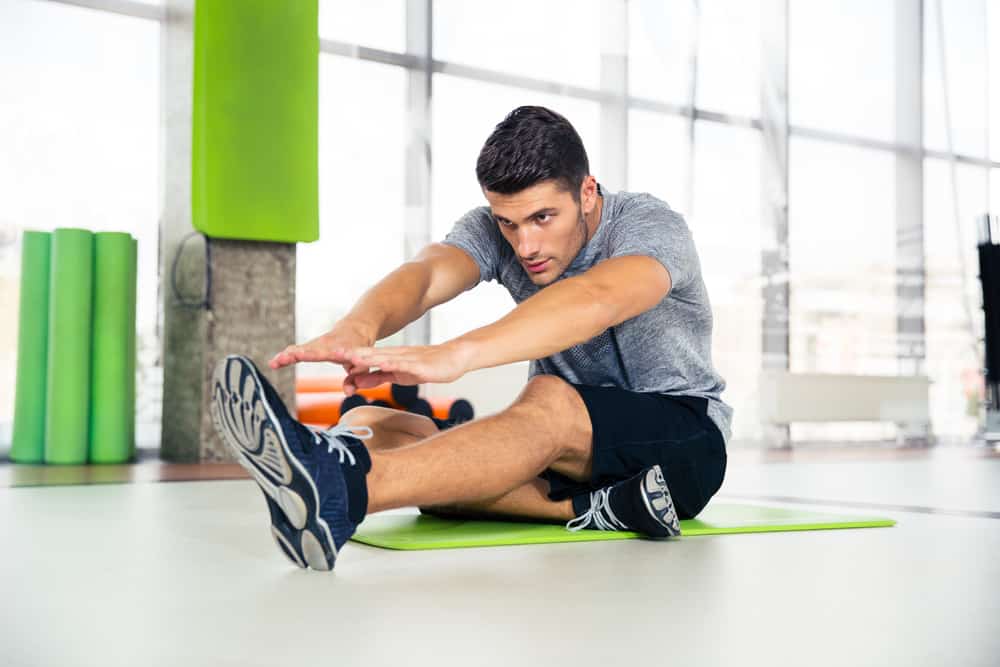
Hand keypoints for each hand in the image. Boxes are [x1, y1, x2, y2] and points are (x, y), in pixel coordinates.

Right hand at [268, 320, 375, 371]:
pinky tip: (274, 363)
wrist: (355, 329)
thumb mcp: (364, 365)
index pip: (329, 353)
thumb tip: (347, 392)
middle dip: (297, 353)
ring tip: (274, 363)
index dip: (320, 354)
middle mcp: (326, 345)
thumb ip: (357, 378)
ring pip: (300, 348)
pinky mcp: (310, 346)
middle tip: (284, 358)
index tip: (307, 355)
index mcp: (340, 349)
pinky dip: (285, 356)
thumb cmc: (360, 349)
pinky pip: (296, 350)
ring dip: (287, 355)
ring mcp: (317, 344)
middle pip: (310, 349)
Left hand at [340, 341, 474, 393]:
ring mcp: (407, 359)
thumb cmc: (427, 366)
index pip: (363, 358)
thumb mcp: (397, 375)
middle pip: (369, 354)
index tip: (327, 355)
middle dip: (350, 354)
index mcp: (388, 358)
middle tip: (330, 352)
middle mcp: (395, 355)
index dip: (346, 356)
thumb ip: (378, 377)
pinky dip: (392, 363)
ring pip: (383, 358)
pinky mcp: (419, 365)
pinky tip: (383, 363)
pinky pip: (404, 364)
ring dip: (368, 357)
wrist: (454, 358)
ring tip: (351, 356)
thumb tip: (357, 381)